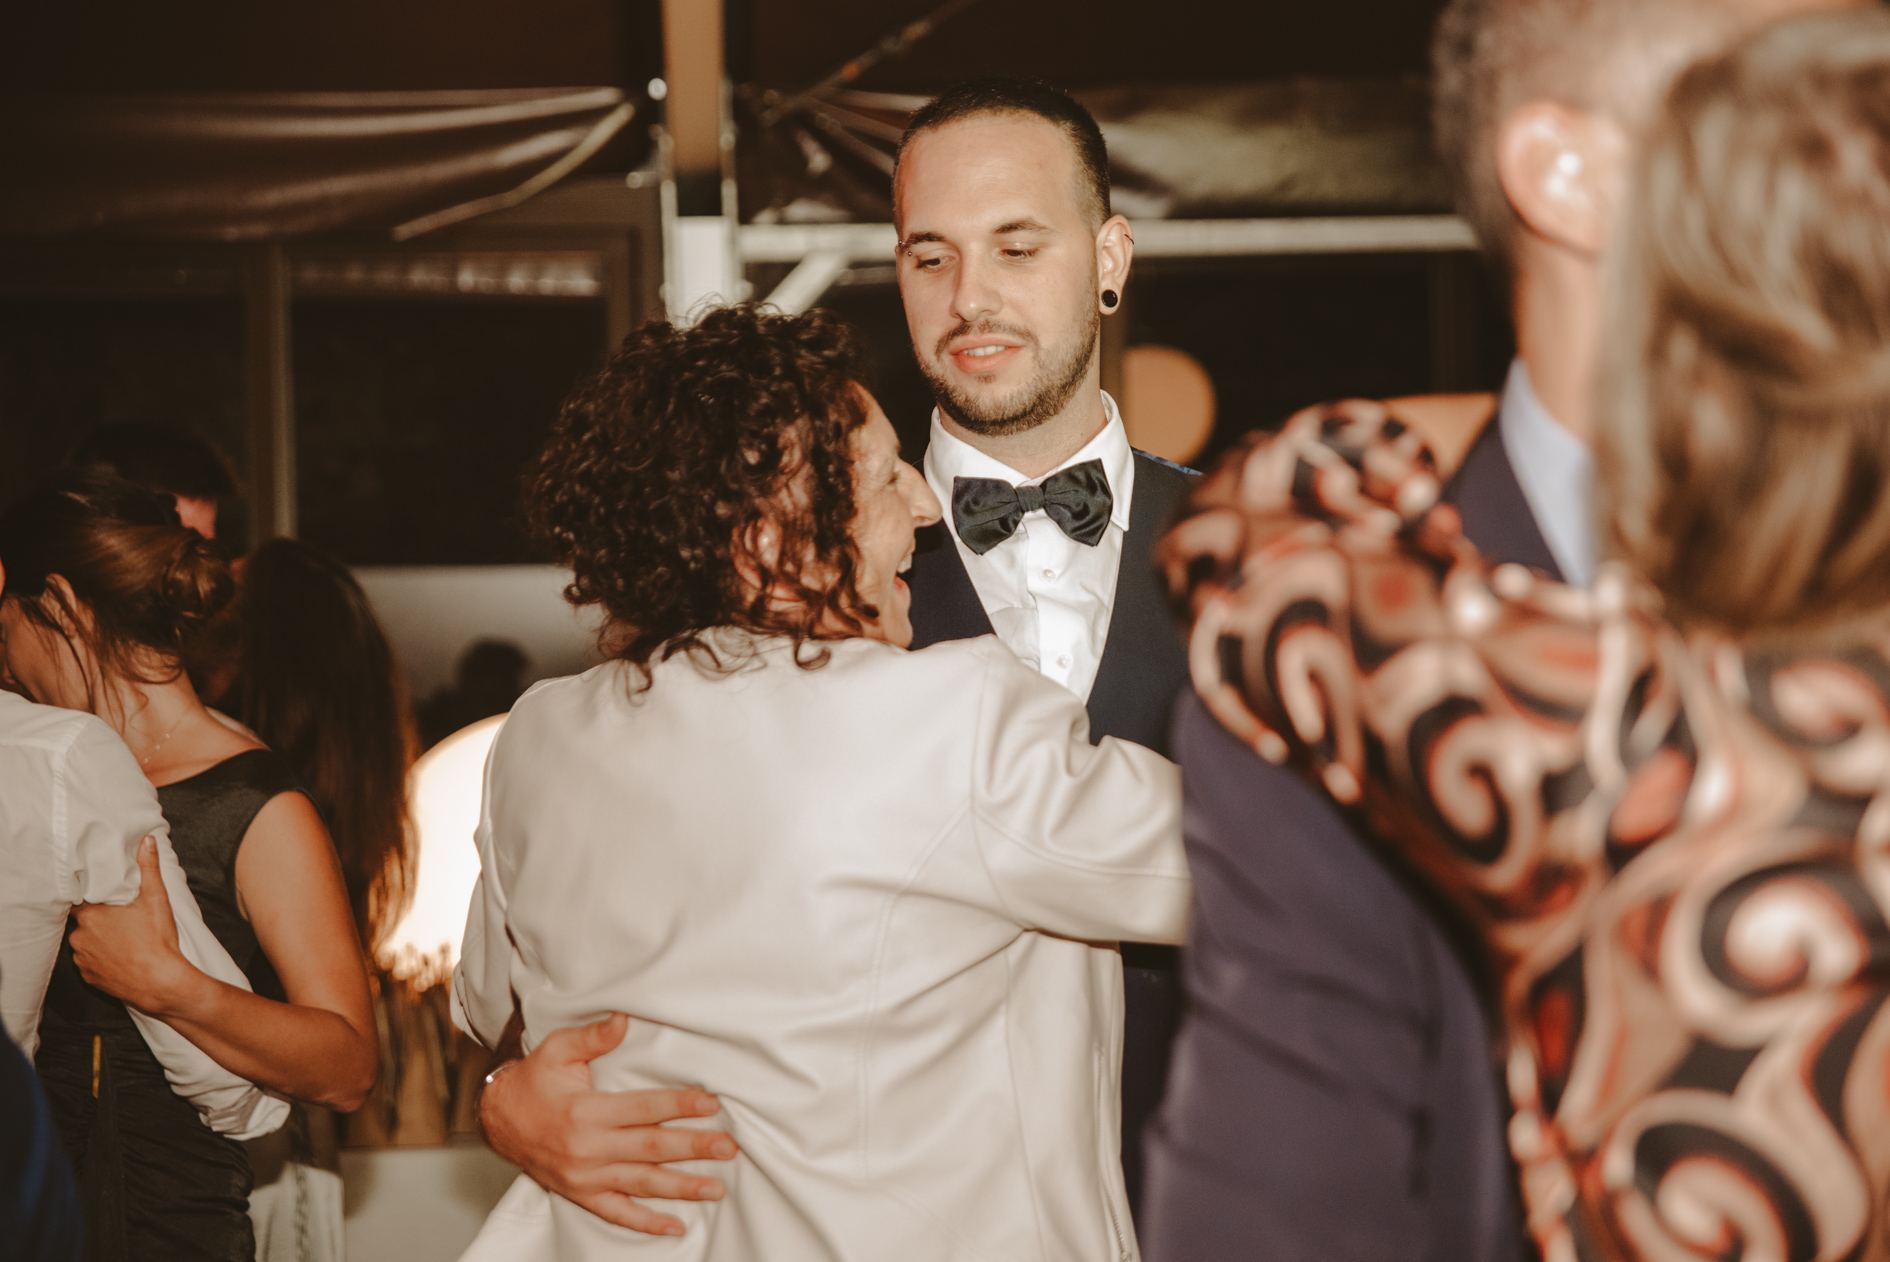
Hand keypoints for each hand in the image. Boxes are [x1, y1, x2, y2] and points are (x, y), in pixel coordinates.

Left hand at [72, 836, 196, 1013]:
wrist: (160, 982)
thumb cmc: (157, 940)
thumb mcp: (156, 898)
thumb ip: (148, 868)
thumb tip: (147, 841)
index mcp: (91, 914)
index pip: (78, 898)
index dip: (90, 895)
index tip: (102, 894)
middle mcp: (79, 937)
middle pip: (83, 920)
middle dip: (98, 918)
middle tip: (121, 917)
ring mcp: (82, 959)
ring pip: (85, 942)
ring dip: (98, 939)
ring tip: (123, 938)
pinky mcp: (89, 977)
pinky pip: (89, 962)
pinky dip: (101, 958)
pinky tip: (120, 956)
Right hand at [480, 1013, 737, 1236]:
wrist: (497, 1120)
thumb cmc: (533, 1081)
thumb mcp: (557, 1050)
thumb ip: (593, 1037)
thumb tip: (623, 1019)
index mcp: (585, 1112)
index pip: (643, 1110)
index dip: (679, 1106)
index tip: (711, 1104)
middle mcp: (587, 1148)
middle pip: (650, 1149)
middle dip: (693, 1148)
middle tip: (728, 1147)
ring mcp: (585, 1176)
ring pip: (641, 1184)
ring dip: (681, 1187)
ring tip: (716, 1187)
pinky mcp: (581, 1194)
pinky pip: (617, 1213)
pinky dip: (646, 1223)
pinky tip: (676, 1226)